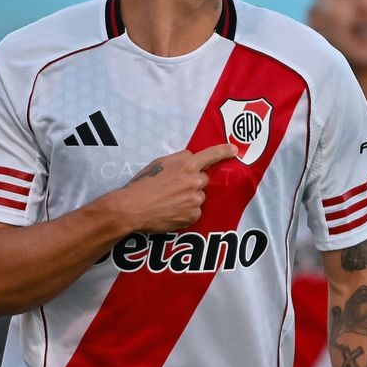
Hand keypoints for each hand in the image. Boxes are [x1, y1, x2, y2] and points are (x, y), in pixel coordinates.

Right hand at [117, 143, 236, 232]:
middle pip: (204, 179)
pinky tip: (171, 211)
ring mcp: (195, 199)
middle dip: (194, 182)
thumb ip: (178, 160)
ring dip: (190, 198)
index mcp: (186, 164)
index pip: (211, 155)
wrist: (132, 208)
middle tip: (175, 188)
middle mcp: (195, 181)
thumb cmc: (142, 184)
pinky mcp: (193, 215)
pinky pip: (195, 211)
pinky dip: (186, 212)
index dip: (224, 151)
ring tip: (170, 202)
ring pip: (199, 196)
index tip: (234, 150)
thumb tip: (190, 159)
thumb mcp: (159, 163)